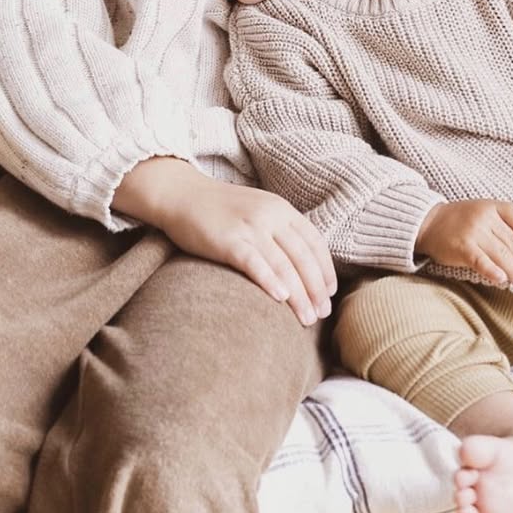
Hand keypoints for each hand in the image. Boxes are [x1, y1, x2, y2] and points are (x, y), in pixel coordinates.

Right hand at [113, 157, 335, 325]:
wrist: (182, 194)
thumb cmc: (220, 209)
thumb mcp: (258, 210)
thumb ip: (280, 230)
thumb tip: (302, 264)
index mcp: (281, 209)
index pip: (314, 242)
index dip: (325, 269)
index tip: (330, 293)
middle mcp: (270, 216)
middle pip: (303, 257)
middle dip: (316, 288)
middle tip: (323, 313)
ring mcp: (249, 227)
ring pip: (284, 264)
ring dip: (299, 295)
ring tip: (307, 318)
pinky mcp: (228, 240)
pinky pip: (255, 262)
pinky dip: (270, 281)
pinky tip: (281, 298)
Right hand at [415, 200, 512, 285]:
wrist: (428, 223)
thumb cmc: (459, 220)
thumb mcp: (483, 212)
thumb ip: (503, 222)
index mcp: (491, 206)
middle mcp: (484, 217)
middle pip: (511, 241)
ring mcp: (473, 232)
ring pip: (501, 254)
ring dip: (512, 271)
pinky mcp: (462, 248)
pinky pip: (482, 262)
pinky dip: (493, 272)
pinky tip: (500, 279)